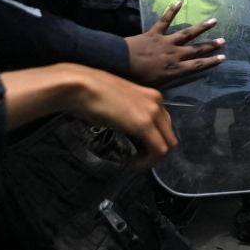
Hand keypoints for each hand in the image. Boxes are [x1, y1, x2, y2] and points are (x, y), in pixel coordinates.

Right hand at [59, 63, 178, 167]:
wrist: (79, 86)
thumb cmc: (89, 92)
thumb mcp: (117, 102)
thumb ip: (128, 113)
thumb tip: (126, 126)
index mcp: (152, 96)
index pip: (164, 124)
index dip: (153, 140)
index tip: (138, 149)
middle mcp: (157, 102)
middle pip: (169, 135)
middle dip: (155, 151)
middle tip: (136, 158)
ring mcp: (152, 112)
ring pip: (169, 144)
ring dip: (153, 158)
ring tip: (134, 162)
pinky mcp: (144, 124)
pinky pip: (159, 150)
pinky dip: (148, 162)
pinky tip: (132, 163)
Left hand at [124, 0, 225, 84]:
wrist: (121, 63)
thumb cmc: (136, 79)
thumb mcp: (153, 88)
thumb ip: (164, 86)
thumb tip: (168, 92)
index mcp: (175, 69)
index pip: (197, 65)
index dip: (211, 62)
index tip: (223, 57)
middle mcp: (175, 54)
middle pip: (196, 49)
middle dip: (211, 45)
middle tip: (223, 41)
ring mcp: (166, 42)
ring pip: (187, 33)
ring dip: (201, 27)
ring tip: (213, 21)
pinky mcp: (155, 33)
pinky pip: (165, 20)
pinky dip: (172, 10)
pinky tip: (179, 1)